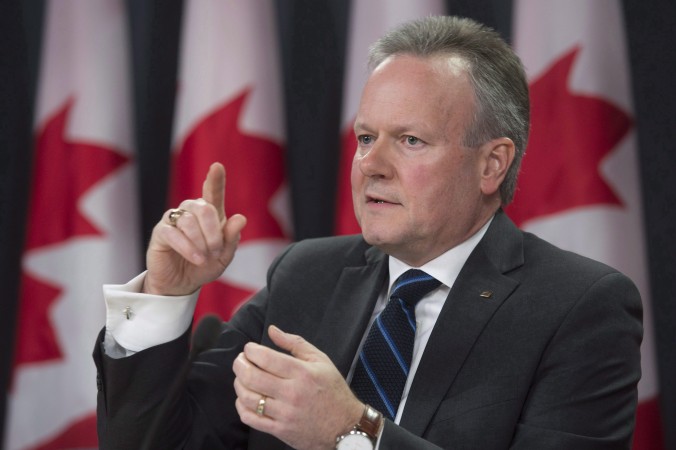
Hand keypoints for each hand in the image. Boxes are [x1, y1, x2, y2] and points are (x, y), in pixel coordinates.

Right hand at [143, 162, 246, 295]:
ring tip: (204, 258)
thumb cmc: (204, 266)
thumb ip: (231, 237)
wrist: (181, 285)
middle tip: (216, 251)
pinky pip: (173, 233)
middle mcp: (191, 213)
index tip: (217, 167)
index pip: (213, 193)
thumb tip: (241, 218)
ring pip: (189, 221)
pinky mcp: (160, 233)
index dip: (215, 180)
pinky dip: (187, 247)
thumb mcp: (223, 256)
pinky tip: (196, 258)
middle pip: (204, 208)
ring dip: (201, 242)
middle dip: (214, 232)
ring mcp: (174, 221)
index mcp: (210, 215)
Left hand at [233, 326, 363, 449]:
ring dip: (239, 384)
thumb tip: (272, 330)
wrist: (345, 426)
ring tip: (242, 377)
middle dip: (239, 364)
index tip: (249, 349)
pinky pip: (251, 419)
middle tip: (241, 360)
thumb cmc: (333, 390)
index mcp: (302, 373)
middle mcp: (292, 393)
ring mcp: (285, 414)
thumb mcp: (320, 360)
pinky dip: (241, 406)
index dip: (251, 350)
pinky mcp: (280, 430)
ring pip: (248, 398)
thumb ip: (295, 343)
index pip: (266, 358)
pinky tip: (245, 398)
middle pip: (252, 377)